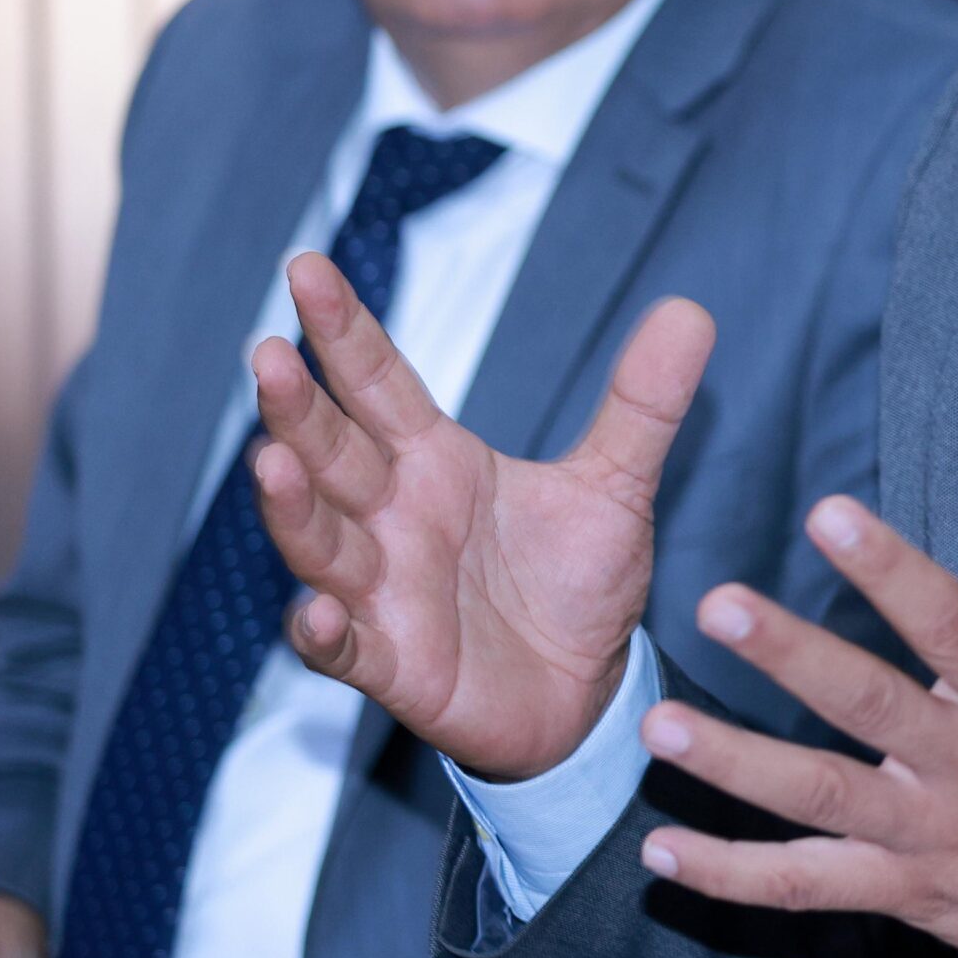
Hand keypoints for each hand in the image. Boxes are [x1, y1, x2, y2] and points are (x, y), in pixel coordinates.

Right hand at [250, 252, 715, 778]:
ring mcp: (383, 592)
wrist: (584, 690)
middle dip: (298, 408)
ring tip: (271, 461)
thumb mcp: (617, 486)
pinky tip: (312, 612)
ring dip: (292, 508)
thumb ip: (642, 403)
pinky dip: (322, 633)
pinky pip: (344, 650)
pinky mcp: (394, 665)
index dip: (345, 331)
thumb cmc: (576, 583)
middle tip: (268, 355)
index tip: (307, 267)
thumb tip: (690, 308)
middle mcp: (393, 517)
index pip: (379, 384)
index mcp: (435, 461)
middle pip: (333, 452)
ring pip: (321, 542)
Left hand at [637, 452, 957, 957]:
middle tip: (717, 602)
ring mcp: (937, 839)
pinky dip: (732, 879)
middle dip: (790, 654)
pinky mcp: (916, 896)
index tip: (830, 514)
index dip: (890, 569)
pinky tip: (661, 853)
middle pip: (869, 705)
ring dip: (734, 764)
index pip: (951, 623)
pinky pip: (810, 890)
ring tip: (656, 724)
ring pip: (820, 799)